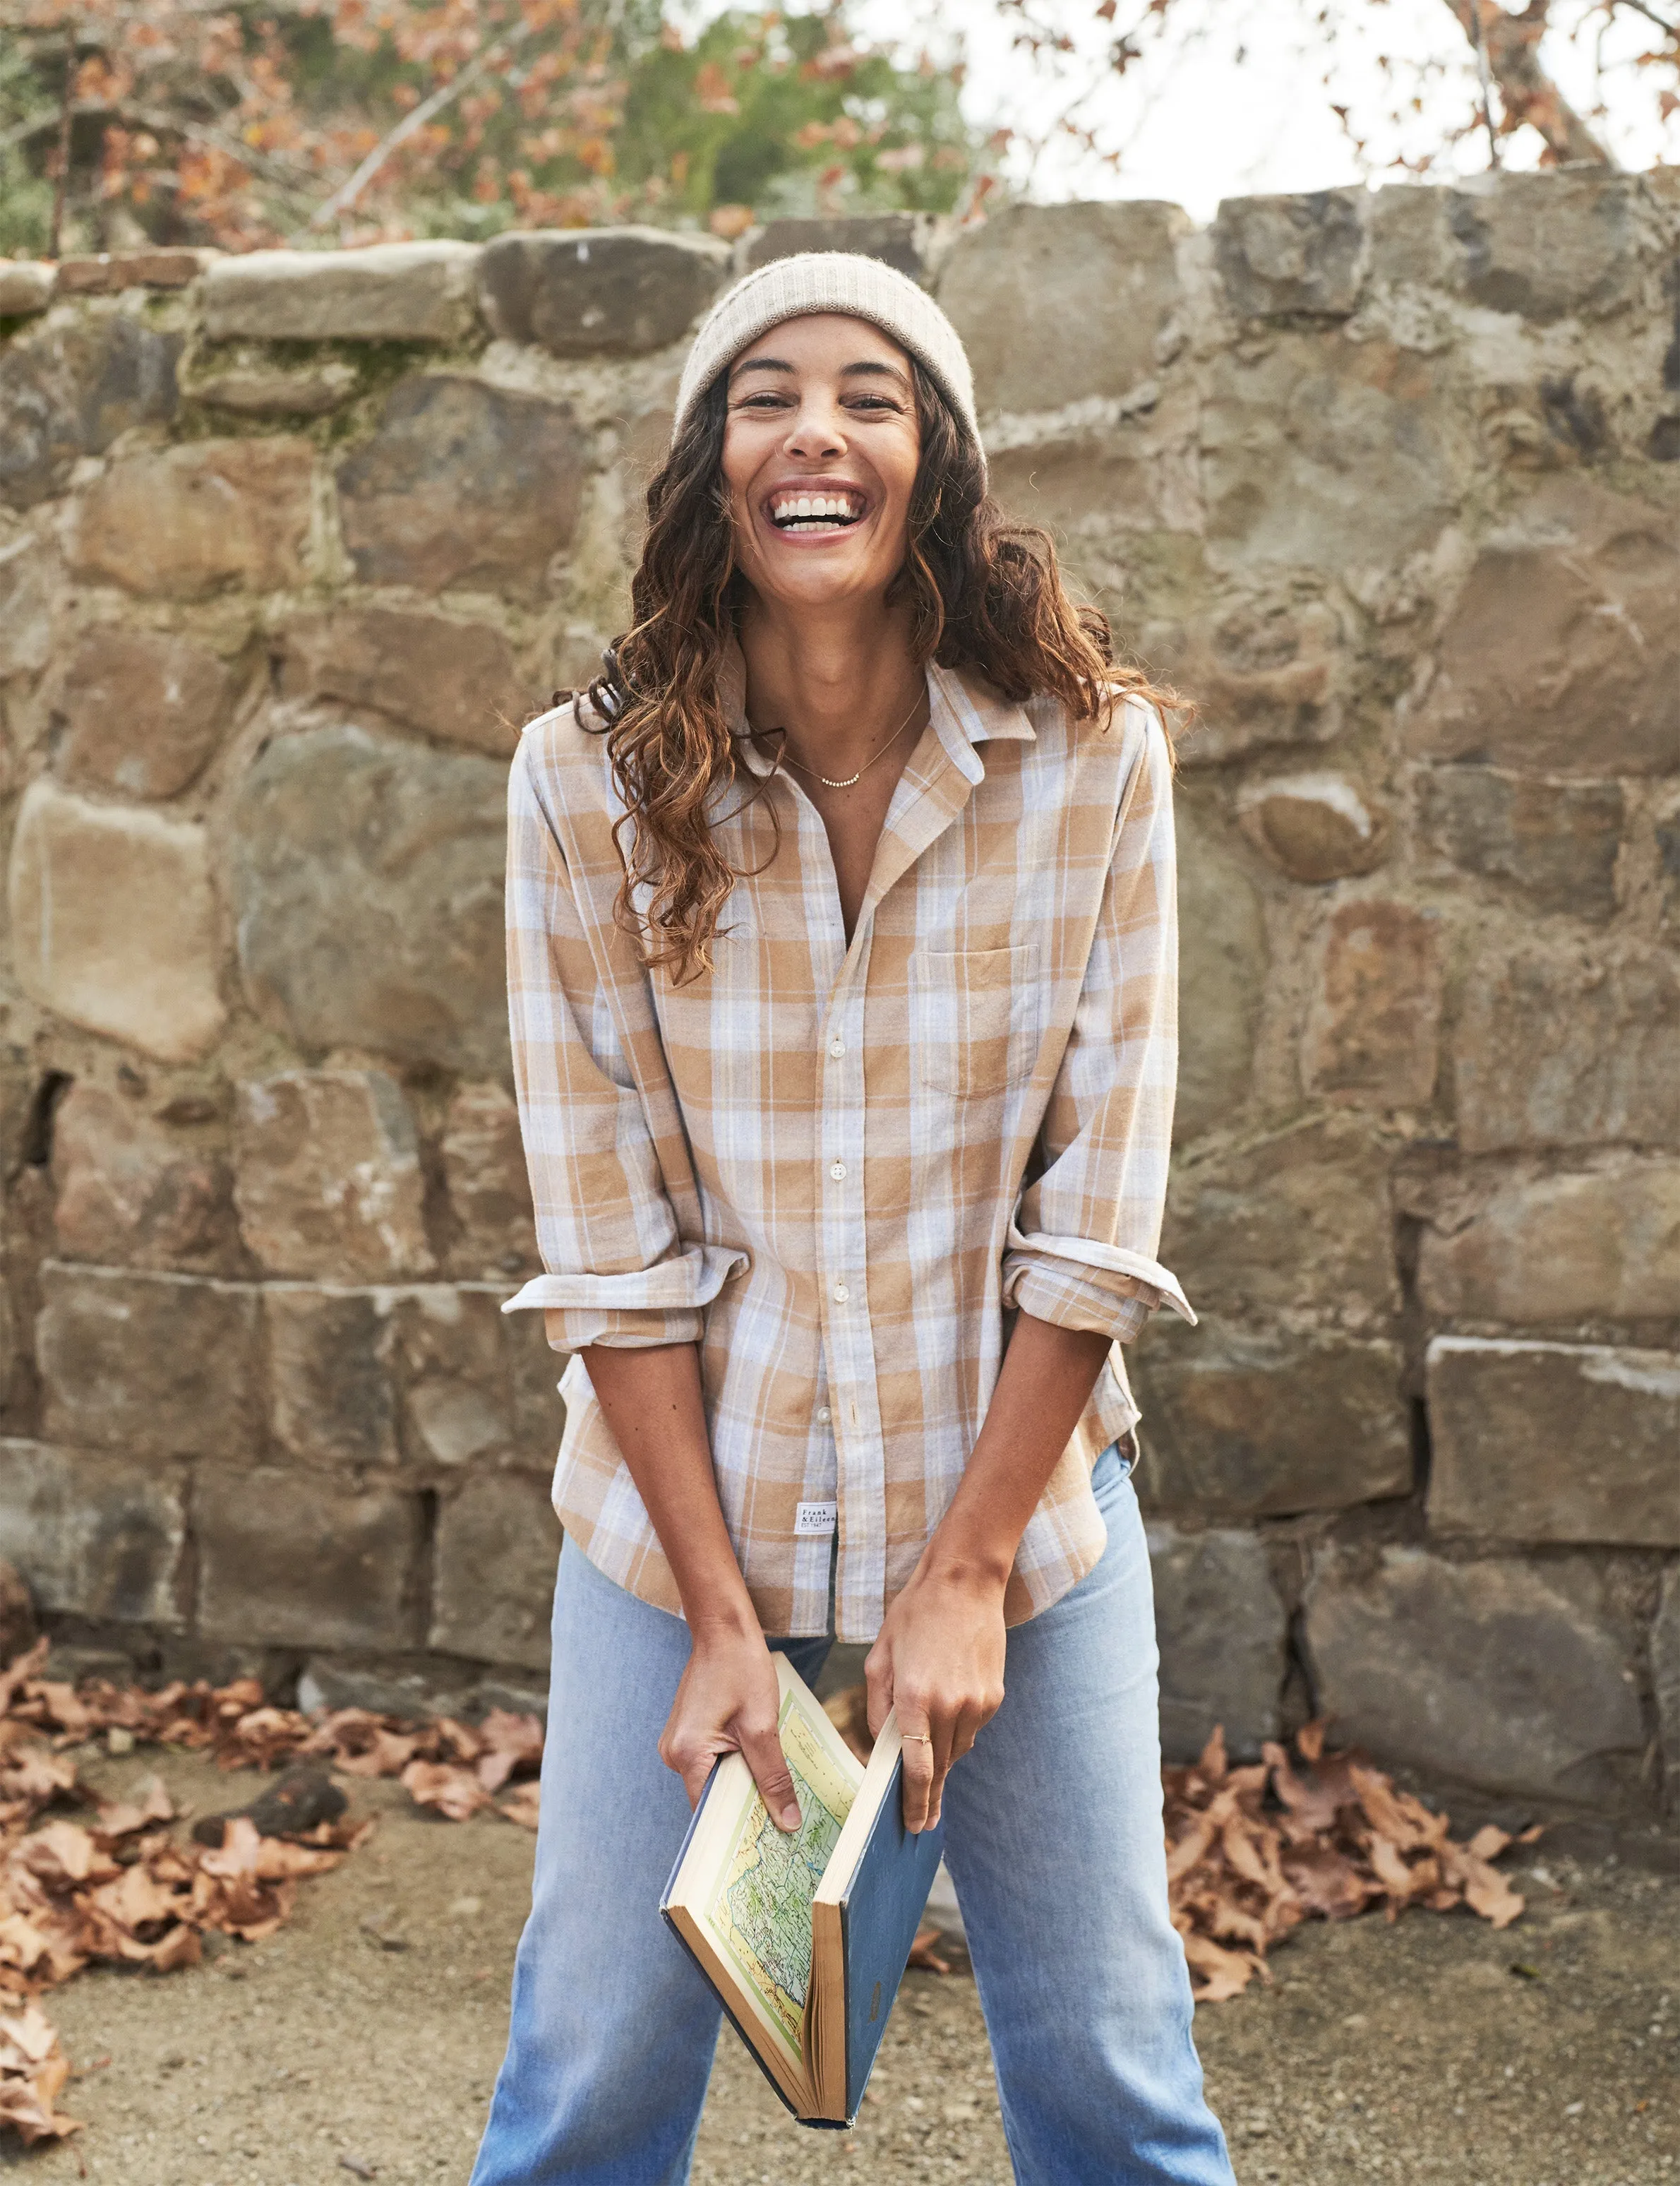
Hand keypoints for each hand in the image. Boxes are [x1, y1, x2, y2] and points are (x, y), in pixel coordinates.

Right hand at [659, 1622, 802, 1832]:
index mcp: (687, 1755)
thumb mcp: (763, 1727)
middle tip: (780, 1817)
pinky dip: (733, 1764)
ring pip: (713, 1778)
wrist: (724, 1628)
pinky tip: (758, 1759)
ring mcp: (677, 1741)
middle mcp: (673, 1752)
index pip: (710, 1811)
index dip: (740, 1825)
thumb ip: (773, 1777)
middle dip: (744, 1803)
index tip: (769, 1838)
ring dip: (741, 1781)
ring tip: (773, 1786)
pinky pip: (710, 1760)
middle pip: (711, 1796)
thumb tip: (787, 1821)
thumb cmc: (742, 1669)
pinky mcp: (687, 1731)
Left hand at [864, 1561, 1006, 1833]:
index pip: (918, 1769)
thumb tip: (883, 1747)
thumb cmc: (914, 1614)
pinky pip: (972, 1729)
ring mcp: (977, 1703)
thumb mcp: (880, 1657)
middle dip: (930, 1794)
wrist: (965, 1582)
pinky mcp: (994, 1696)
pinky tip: (948, 1712)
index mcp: (915, 1698)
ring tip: (931, 1761)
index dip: (916, 1803)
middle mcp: (950, 1707)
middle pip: (940, 1768)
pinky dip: (958, 1731)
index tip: (915, 1826)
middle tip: (924, 1820)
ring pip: (957, 1750)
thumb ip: (879, 1707)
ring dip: (943, 1759)